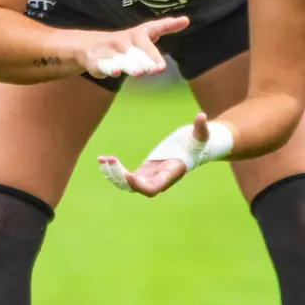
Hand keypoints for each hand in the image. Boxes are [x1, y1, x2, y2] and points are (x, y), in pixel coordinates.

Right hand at [75, 15, 188, 77]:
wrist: (88, 45)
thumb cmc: (125, 42)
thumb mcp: (145, 33)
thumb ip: (165, 27)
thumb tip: (187, 20)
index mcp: (138, 34)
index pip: (152, 35)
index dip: (161, 41)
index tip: (173, 43)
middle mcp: (124, 40)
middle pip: (137, 52)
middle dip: (146, 61)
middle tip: (156, 69)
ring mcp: (110, 50)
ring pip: (122, 60)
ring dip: (130, 65)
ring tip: (138, 72)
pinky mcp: (97, 60)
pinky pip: (103, 65)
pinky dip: (109, 68)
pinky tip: (115, 72)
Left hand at [97, 113, 220, 197]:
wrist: (196, 147)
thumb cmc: (200, 141)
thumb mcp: (201, 135)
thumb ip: (201, 128)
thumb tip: (202, 116)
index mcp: (171, 173)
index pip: (153, 188)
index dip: (139, 186)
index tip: (127, 175)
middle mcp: (159, 179)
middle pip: (136, 189)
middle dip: (120, 178)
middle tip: (109, 161)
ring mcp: (151, 176)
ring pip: (127, 184)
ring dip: (113, 175)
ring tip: (102, 160)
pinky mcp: (144, 171)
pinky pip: (125, 176)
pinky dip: (113, 170)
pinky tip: (102, 159)